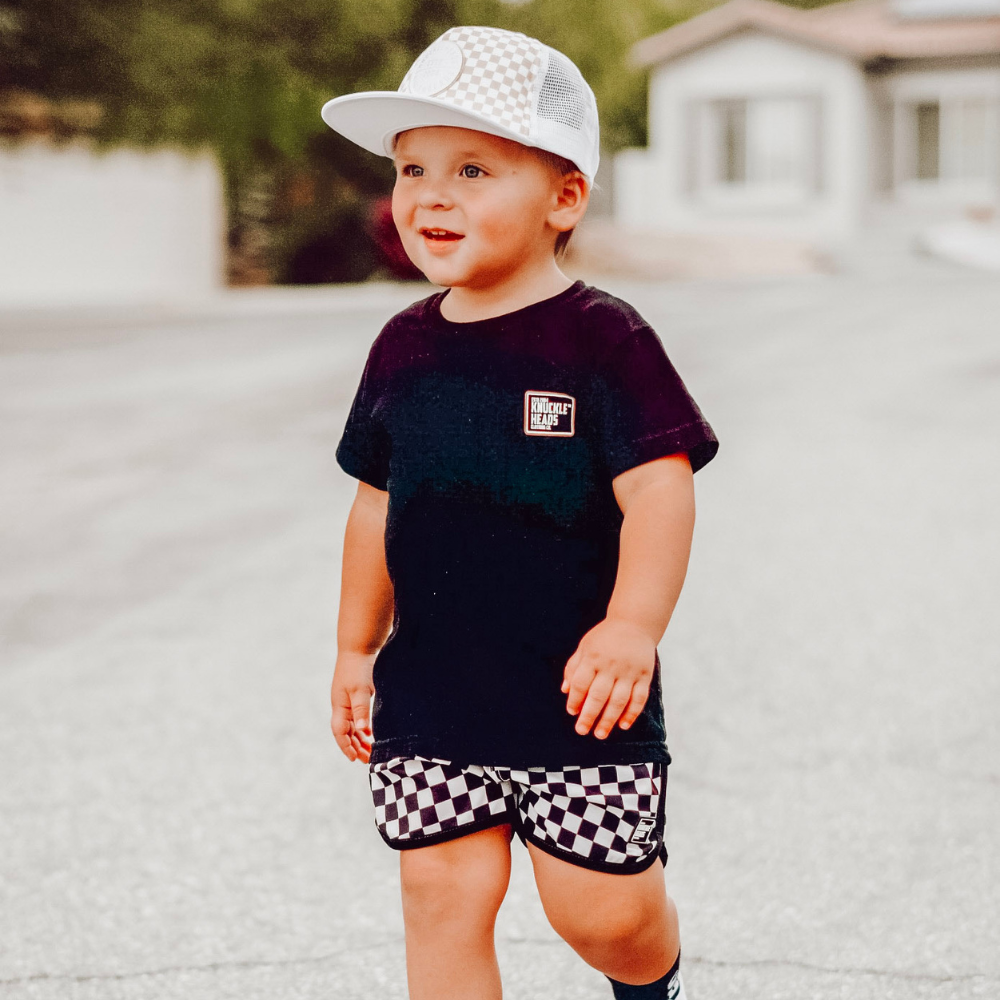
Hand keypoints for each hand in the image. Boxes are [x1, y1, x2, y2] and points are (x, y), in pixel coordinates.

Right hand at [331, 651, 374, 762]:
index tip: (355, 758)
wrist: (358, 648)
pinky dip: (362, 728)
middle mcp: (341, 706)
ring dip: (359, 739)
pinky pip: (356, 718)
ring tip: (369, 751)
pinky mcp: (355, 696)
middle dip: (354, 747)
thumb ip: (361, 709)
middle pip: (345, 732)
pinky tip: (370, 733)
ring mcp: (347, 701)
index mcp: (340, 706)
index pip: (340, 732)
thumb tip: (362, 730)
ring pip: (351, 726)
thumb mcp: (360, 689)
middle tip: (367, 760)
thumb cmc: (358, 668)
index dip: (346, 746)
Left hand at [561, 618, 656, 738]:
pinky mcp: (644, 675)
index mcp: (593, 657)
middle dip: (589, 715)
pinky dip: (632, 713)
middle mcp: (611, 665)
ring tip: (600, 734)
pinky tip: (623, 725)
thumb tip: (565, 691)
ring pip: (618, 700)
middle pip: (598, 695)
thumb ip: (573, 667)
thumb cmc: (605, 638)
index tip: (572, 712)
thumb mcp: (585, 646)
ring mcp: (629, 671)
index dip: (575, 699)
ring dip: (609, 719)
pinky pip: (639, 698)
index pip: (581, 683)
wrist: (634, 623)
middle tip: (582, 730)